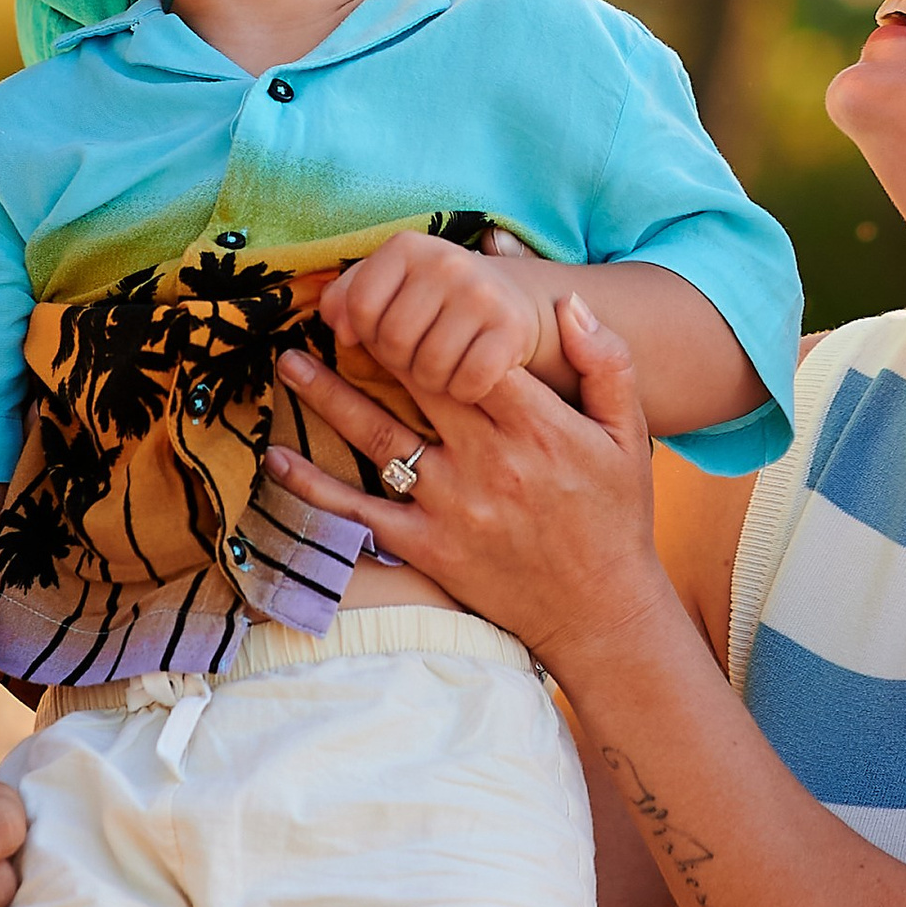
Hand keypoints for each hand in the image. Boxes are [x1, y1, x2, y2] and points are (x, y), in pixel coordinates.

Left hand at [270, 296, 671, 669]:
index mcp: (536, 426)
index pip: (473, 356)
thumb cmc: (615, 517)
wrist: (600, 610)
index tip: (397, 296)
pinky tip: (277, 457)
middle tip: (328, 311)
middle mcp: (488, 460)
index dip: (431, 322)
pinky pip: (360, 511)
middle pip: (415, 385)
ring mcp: (452, 505)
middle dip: (370, 343)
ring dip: (328, 397)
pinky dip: (314, 487)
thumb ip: (607, 365)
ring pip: (379, 437)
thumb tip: (572, 305)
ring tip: (290, 363)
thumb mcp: (628, 436)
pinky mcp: (427, 547)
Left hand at [323, 228, 545, 407]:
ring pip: (430, 368)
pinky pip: (469, 381)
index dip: (367, 333)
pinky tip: (468, 376)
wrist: (508, 298)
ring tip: (442, 366)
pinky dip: (464, 391)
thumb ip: (347, 299)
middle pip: (394, 341)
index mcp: (406, 247)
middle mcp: (446, 262)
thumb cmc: (431, 298)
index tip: (386, 331)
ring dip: (432, 382)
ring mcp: (483, 294)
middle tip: (418, 355)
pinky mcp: (511, 329)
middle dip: (400, 362)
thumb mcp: (388, 285)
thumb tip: (339, 329)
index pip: (360, 306)